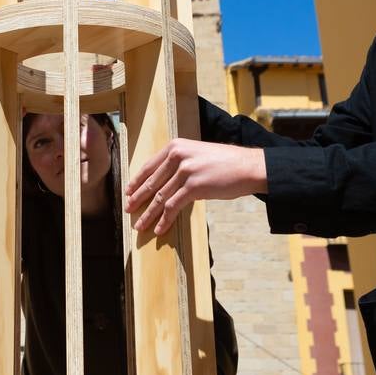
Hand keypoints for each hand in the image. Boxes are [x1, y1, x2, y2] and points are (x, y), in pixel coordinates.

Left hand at [124, 139, 266, 235]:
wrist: (247, 167)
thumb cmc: (225, 163)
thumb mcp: (197, 154)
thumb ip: (180, 163)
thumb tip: (164, 181)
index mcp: (176, 146)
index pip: (149, 166)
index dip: (137, 181)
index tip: (128, 191)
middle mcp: (177, 156)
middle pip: (152, 182)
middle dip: (138, 199)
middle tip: (128, 210)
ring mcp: (185, 171)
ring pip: (160, 197)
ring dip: (149, 214)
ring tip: (140, 225)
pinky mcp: (194, 187)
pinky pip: (173, 206)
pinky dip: (165, 219)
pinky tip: (159, 228)